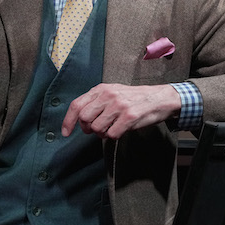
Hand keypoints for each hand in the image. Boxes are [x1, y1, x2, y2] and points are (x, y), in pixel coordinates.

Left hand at [62, 83, 181, 138]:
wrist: (159, 98)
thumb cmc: (134, 98)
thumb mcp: (113, 93)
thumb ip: (96, 102)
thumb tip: (79, 119)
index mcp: (101, 89)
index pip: (77, 105)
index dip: (68, 121)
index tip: (66, 133)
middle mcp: (108, 95)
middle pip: (84, 118)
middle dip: (87, 128)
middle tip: (96, 129)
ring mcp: (119, 105)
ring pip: (97, 128)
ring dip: (102, 133)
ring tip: (111, 128)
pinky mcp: (129, 117)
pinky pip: (111, 134)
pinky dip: (113, 136)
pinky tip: (121, 129)